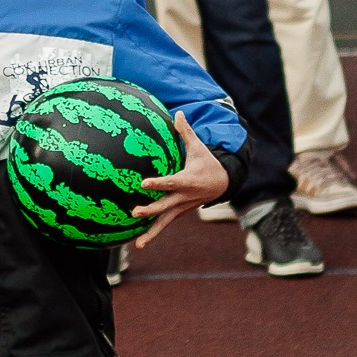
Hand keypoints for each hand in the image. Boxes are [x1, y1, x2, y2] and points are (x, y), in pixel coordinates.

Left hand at [129, 120, 229, 237]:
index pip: (171, 181)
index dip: (158, 183)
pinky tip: (139, 242)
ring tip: (138, 244)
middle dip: (151, 210)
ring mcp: (181, 208)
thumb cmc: (206, 163)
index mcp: (187, 180)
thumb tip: (177, 112)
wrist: (222, 183)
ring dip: (151, 232)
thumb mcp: (198, 148)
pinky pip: (165, 224)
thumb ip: (185, 132)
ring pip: (165, 222)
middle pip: (165, 206)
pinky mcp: (178, 213)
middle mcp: (184, 197)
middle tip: (134, 212)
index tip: (144, 184)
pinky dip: (153, 233)